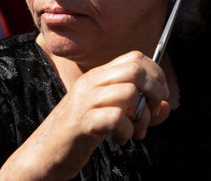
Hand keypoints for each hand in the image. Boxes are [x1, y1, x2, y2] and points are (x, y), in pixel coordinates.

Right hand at [0, 51, 169, 179]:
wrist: (43, 155)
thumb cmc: (79, 134)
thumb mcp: (111, 117)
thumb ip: (141, 110)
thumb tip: (167, 105)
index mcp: (97, 76)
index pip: (135, 57)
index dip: (156, 74)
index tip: (159, 96)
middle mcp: (91, 83)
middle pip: (136, 70)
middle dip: (154, 92)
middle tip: (151, 114)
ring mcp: (85, 101)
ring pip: (130, 92)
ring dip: (142, 117)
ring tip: (135, 132)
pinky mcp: (82, 123)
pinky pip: (117, 117)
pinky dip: (127, 131)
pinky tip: (121, 139)